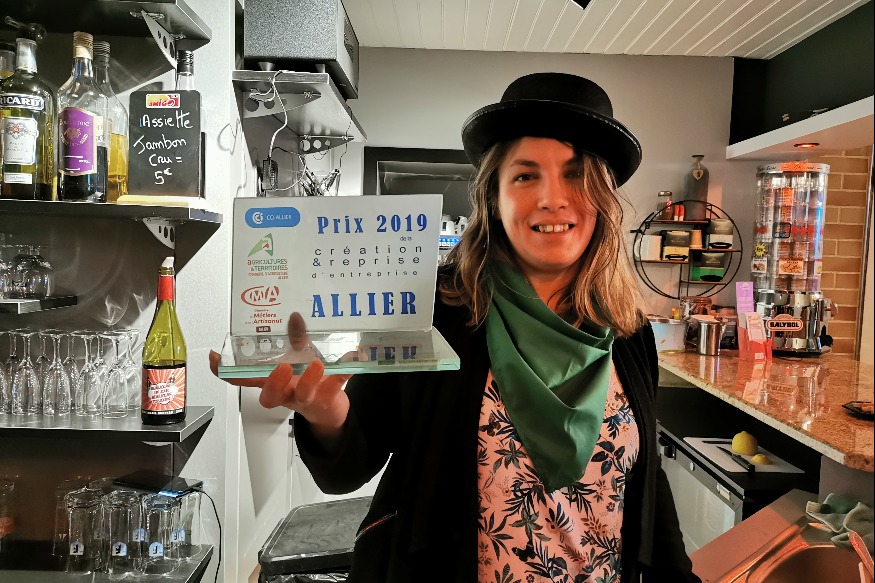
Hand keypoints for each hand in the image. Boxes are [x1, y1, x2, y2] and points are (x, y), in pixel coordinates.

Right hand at [209, 313, 351, 436]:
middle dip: (273, 382)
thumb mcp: (300, 355)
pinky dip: (343, 374)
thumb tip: (294, 316)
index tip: (215, 357)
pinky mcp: (328, 399)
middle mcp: (286, 392)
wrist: (331, 407)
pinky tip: (352, 359)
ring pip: (302, 395)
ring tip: (317, 365)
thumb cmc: (310, 379)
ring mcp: (306, 398)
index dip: (226, 372)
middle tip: (281, 367)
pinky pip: (335, 388)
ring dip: (308, 380)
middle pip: (270, 395)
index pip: (244, 379)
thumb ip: (295, 337)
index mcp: (273, 381)